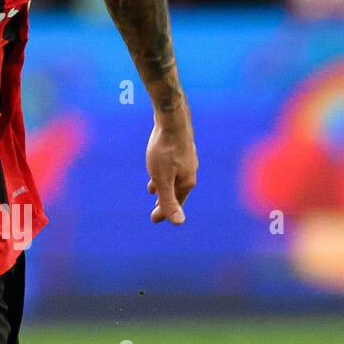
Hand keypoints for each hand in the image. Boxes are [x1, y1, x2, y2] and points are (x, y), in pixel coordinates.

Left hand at [145, 106, 197, 224]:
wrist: (173, 120)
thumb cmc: (165, 150)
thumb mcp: (162, 179)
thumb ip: (169, 201)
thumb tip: (179, 223)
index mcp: (187, 182)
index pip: (176, 203)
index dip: (164, 213)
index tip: (153, 219)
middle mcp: (190, 172)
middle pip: (176, 192)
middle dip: (165, 202)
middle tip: (155, 212)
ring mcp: (187, 160)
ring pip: (174, 179)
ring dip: (164, 188)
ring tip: (153, 191)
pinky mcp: (181, 148)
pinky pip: (173, 166)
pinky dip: (165, 173)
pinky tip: (157, 167)